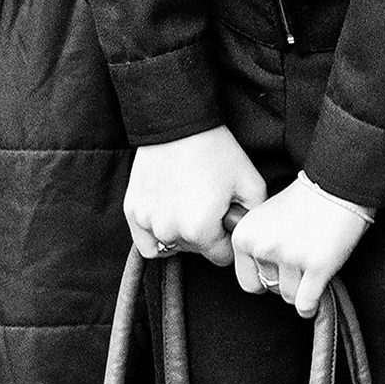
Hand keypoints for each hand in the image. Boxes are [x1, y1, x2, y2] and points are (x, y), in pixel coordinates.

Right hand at [124, 126, 266, 265]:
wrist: (180, 126)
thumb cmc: (218, 153)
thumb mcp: (251, 183)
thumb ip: (253, 216)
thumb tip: (245, 235)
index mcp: (200, 229)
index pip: (221, 257)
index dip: (229, 239)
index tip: (229, 220)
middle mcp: (169, 231)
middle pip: (196, 251)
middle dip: (206, 235)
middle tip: (211, 205)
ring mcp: (146, 222)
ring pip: (171, 247)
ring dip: (182, 235)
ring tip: (190, 206)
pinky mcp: (131, 212)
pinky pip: (146, 242)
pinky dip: (157, 236)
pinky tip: (170, 216)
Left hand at [230, 173, 370, 318]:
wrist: (340, 183)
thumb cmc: (308, 198)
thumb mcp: (267, 216)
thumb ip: (259, 244)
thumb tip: (266, 281)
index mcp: (245, 235)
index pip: (249, 282)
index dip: (267, 278)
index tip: (282, 270)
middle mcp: (263, 247)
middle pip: (271, 289)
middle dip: (288, 280)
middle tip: (303, 262)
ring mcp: (290, 256)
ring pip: (290, 296)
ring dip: (303, 288)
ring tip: (314, 266)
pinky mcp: (317, 265)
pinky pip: (306, 302)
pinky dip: (311, 306)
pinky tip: (315, 302)